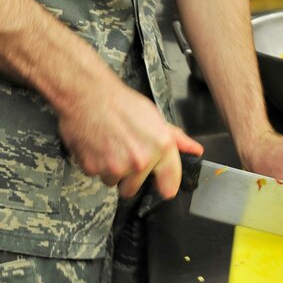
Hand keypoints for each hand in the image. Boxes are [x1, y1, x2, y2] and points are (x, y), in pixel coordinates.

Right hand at [57, 71, 202, 200]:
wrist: (87, 94)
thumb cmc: (120, 102)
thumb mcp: (154, 116)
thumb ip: (175, 138)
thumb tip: (195, 150)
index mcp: (160, 147)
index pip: (169, 184)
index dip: (165, 185)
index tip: (162, 187)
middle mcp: (140, 161)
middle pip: (134, 188)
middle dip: (129, 175)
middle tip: (124, 151)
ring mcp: (116, 167)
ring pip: (114, 181)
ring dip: (111, 169)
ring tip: (109, 144)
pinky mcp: (94, 169)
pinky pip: (96, 175)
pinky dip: (96, 164)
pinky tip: (97, 145)